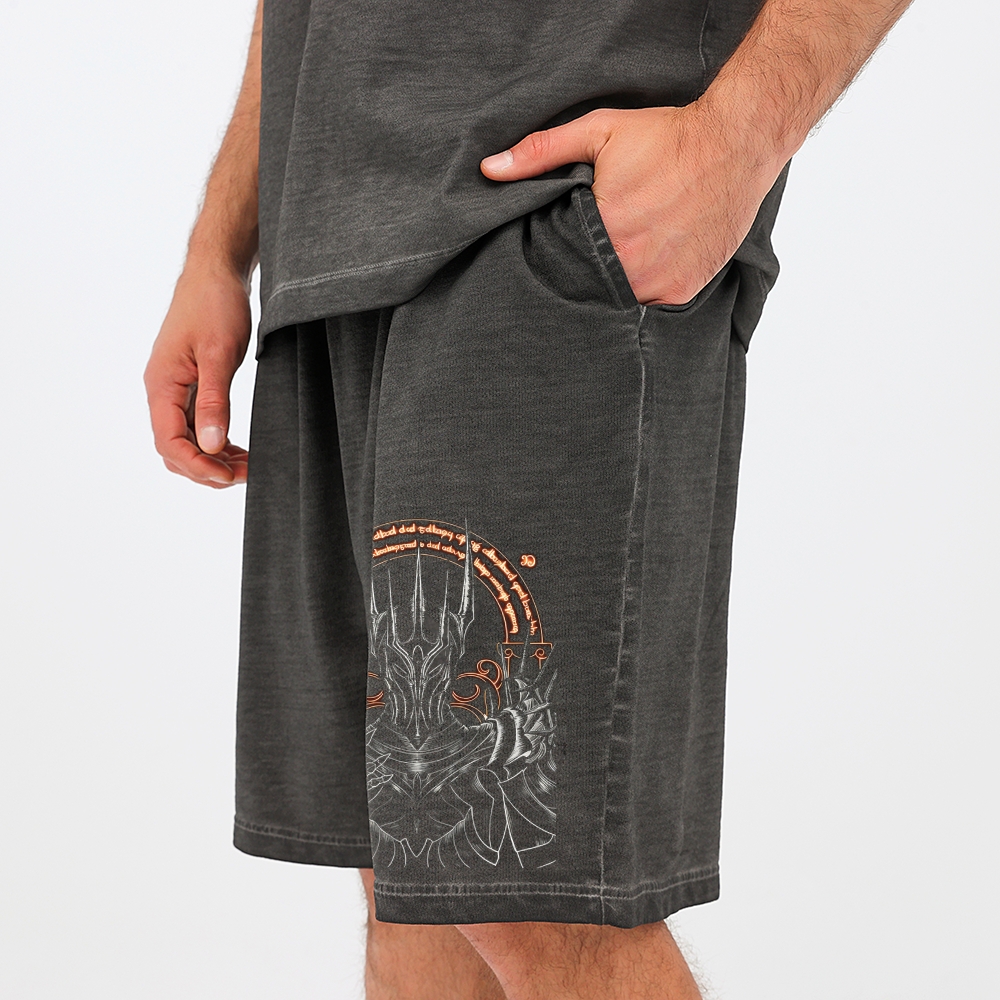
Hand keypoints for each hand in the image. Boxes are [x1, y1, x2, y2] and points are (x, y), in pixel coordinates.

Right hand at [144, 264, 251, 487]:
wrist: (215, 273)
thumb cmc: (216, 305)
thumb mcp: (219, 354)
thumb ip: (214, 401)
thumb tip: (212, 444)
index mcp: (161, 385)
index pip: (169, 443)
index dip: (198, 466)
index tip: (230, 476)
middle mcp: (162, 391)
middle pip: (174, 449)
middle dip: (206, 469)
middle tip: (246, 475)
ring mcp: (175, 390)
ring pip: (186, 441)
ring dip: (213, 459)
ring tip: (248, 466)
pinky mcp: (190, 386)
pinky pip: (197, 426)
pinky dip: (216, 443)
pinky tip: (239, 450)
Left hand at [481, 105, 783, 305]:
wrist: (736, 143)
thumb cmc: (667, 138)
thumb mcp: (599, 132)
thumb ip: (541, 152)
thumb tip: (490, 169)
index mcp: (603, 232)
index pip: (559, 263)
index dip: (555, 258)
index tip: (555, 251)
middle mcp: (630, 267)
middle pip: (588, 286)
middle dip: (582, 274)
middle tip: (586, 257)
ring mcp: (659, 283)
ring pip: (618, 300)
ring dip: (612, 286)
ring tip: (615, 261)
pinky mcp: (683, 291)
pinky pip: (651, 304)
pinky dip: (643, 290)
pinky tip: (645, 265)